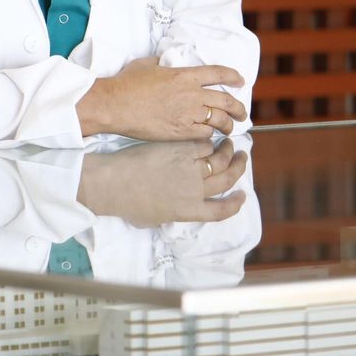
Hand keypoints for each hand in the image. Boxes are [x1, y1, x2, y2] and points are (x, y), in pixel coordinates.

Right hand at [75, 57, 246, 138]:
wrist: (115, 105)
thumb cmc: (126, 84)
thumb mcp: (147, 64)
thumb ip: (163, 63)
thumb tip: (166, 61)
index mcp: (184, 75)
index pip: (218, 74)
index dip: (233, 77)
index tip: (241, 81)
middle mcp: (191, 94)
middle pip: (226, 100)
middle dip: (238, 108)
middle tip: (242, 113)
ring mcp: (187, 114)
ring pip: (219, 120)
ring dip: (228, 125)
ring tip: (229, 128)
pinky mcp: (180, 132)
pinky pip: (205, 134)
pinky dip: (211, 135)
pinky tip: (210, 137)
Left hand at [76, 138, 247, 227]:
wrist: (114, 182)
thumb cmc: (128, 203)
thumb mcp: (155, 218)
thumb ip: (172, 213)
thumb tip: (175, 208)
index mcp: (190, 211)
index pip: (222, 210)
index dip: (235, 203)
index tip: (241, 195)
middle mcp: (196, 191)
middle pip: (228, 179)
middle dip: (239, 168)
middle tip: (241, 158)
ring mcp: (190, 168)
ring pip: (220, 157)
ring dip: (228, 150)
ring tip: (229, 143)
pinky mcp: (181, 149)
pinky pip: (203, 143)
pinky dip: (208, 140)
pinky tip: (207, 136)